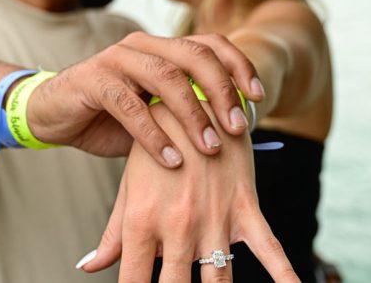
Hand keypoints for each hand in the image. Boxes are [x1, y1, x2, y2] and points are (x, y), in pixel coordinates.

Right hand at [26, 32, 263, 167]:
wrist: (55, 114)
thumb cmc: (110, 117)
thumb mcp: (155, 114)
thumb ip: (184, 115)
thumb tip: (233, 135)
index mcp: (161, 48)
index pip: (209, 44)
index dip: (238, 66)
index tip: (258, 97)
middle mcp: (142, 45)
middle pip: (194, 54)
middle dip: (223, 90)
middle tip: (239, 127)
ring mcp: (116, 59)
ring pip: (165, 76)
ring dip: (193, 113)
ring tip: (211, 148)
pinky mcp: (93, 80)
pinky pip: (129, 105)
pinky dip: (153, 135)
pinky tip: (170, 160)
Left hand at [81, 102, 298, 281]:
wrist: (190, 104)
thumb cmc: (154, 150)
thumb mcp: (129, 188)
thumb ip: (113, 232)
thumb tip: (86, 267)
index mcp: (142, 221)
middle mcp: (177, 226)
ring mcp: (214, 218)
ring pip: (219, 279)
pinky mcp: (244, 207)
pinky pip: (269, 247)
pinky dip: (284, 275)